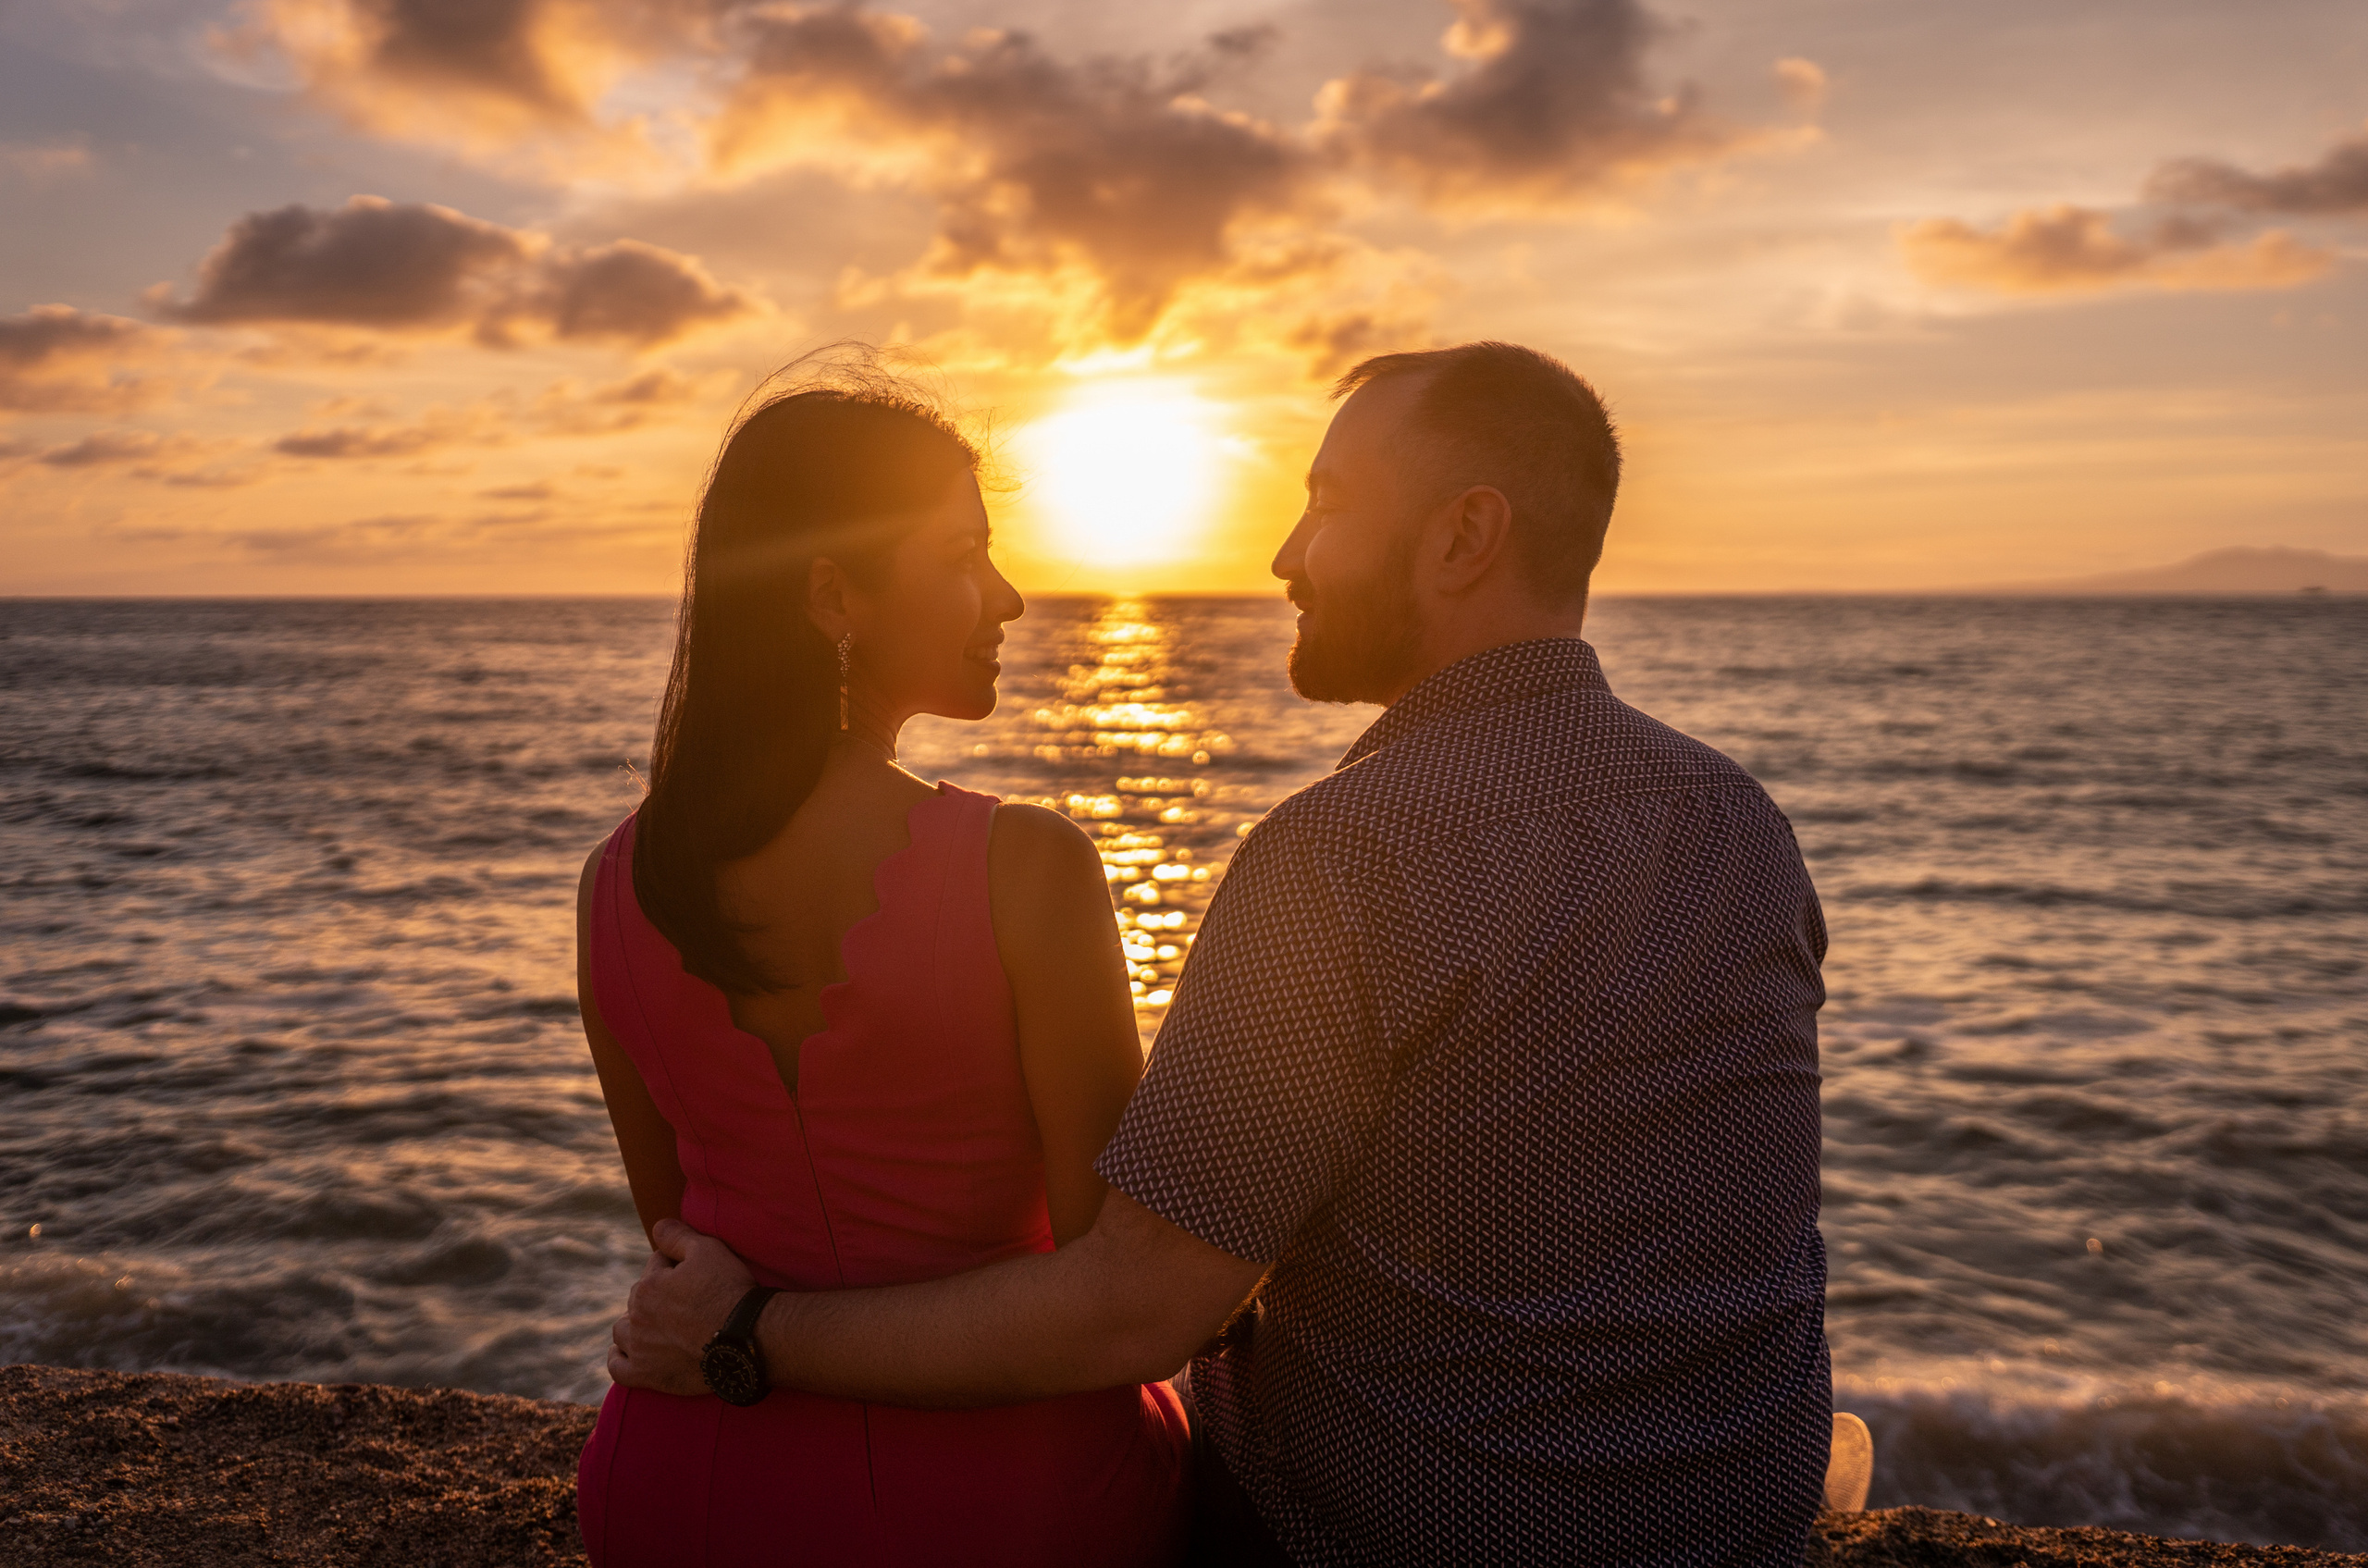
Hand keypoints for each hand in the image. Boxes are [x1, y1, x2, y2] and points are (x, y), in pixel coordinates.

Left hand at [607, 1219, 756, 1395]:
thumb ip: (677, 1236)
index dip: (677, 1267)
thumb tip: (656, 1226)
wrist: (746, 1339)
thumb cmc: (729, 1292)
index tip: (696, 1276)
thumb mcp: (708, 1250)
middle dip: (658, 1295)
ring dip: (635, 1324)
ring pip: (623, 1331)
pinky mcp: (647, 1375)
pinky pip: (618, 1368)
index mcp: (648, 1286)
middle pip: (640, 1298)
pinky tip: (625, 1352)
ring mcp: (640, 1348)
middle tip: (687, 1302)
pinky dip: (619, 1358)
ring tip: (658, 1326)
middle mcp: (637, 1317)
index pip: (655, 1267)